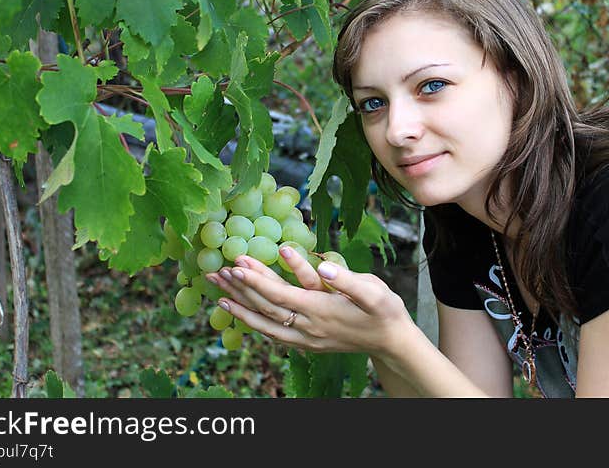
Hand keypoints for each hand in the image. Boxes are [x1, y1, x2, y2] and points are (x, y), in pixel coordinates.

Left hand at [205, 245, 410, 358]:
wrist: (392, 341)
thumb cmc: (385, 312)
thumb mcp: (374, 291)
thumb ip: (347, 280)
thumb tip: (323, 265)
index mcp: (321, 311)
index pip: (280, 296)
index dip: (257, 281)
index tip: (236, 266)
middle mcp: (308, 327)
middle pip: (266, 309)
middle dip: (240, 290)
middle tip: (216, 274)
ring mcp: (306, 338)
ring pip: (265, 324)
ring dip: (241, 309)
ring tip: (219, 296)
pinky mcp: (307, 343)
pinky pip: (273, 334)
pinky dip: (254, 324)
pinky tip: (242, 316)